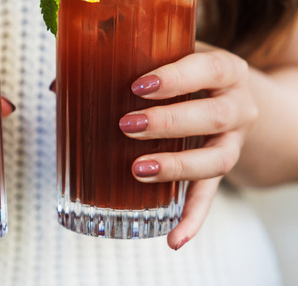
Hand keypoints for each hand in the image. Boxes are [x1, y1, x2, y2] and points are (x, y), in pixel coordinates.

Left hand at [119, 42, 257, 249]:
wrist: (233, 97)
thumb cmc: (190, 74)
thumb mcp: (170, 59)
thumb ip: (126, 64)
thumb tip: (58, 85)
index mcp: (226, 71)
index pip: (210, 69)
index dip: (178, 78)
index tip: (139, 85)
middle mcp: (238, 106)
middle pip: (213, 117)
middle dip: (169, 122)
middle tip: (127, 125)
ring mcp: (234, 142)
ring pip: (217, 160)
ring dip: (177, 167)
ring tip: (138, 170)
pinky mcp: (223, 172)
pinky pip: (210, 198)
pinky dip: (192, 219)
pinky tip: (173, 239)